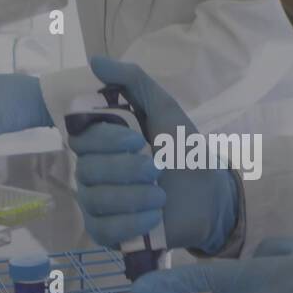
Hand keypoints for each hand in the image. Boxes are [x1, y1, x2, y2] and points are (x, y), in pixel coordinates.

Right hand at [69, 56, 238, 252]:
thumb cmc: (184, 149)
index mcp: (102, 141)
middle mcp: (93, 170)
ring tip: (161, 198)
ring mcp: (97, 203)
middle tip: (158, 170)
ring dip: (131, 197)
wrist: (210, 193)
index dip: (107, 141)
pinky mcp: (107, 232)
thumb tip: (94, 60)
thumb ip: (132, 81)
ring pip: (94, 200)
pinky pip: (102, 230)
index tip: (139, 140)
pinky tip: (153, 218)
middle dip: (125, 170)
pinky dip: (129, 223)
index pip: (82, 139)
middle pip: (86, 170)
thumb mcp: (164, 108)